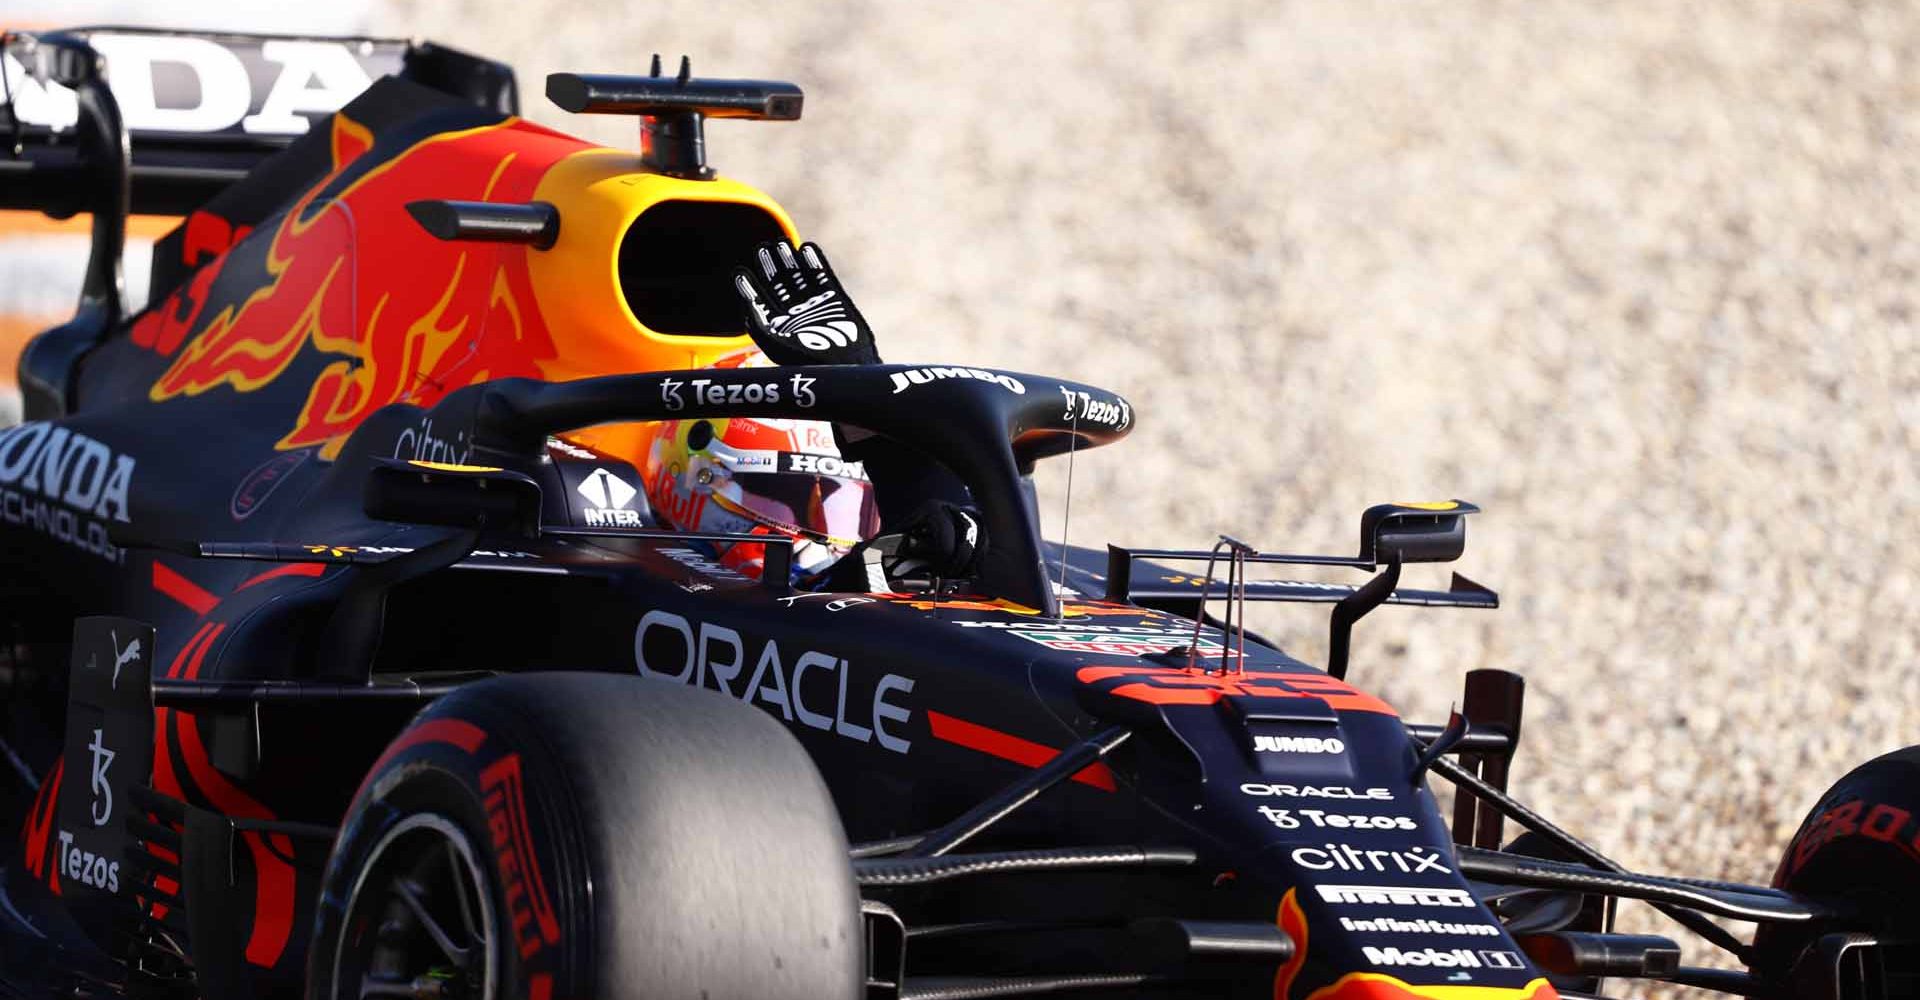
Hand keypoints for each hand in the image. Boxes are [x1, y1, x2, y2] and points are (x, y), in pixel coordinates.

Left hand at [734, 241, 879, 365]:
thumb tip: (747, 301)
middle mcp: (794, 312)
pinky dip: (815, 262)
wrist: (844, 364)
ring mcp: (814, 304)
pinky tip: (807, 249)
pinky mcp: (834, 299)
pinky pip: (822, 276)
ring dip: (790, 259)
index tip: (740, 272)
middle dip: (770, 266)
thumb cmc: (807, 359)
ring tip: (781, 243)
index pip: (760, 300)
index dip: (749, 286)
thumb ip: (759, 322)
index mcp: (778, 325)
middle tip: (762, 248)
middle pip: (778, 283)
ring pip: (799, 276)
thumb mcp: (775, 342)